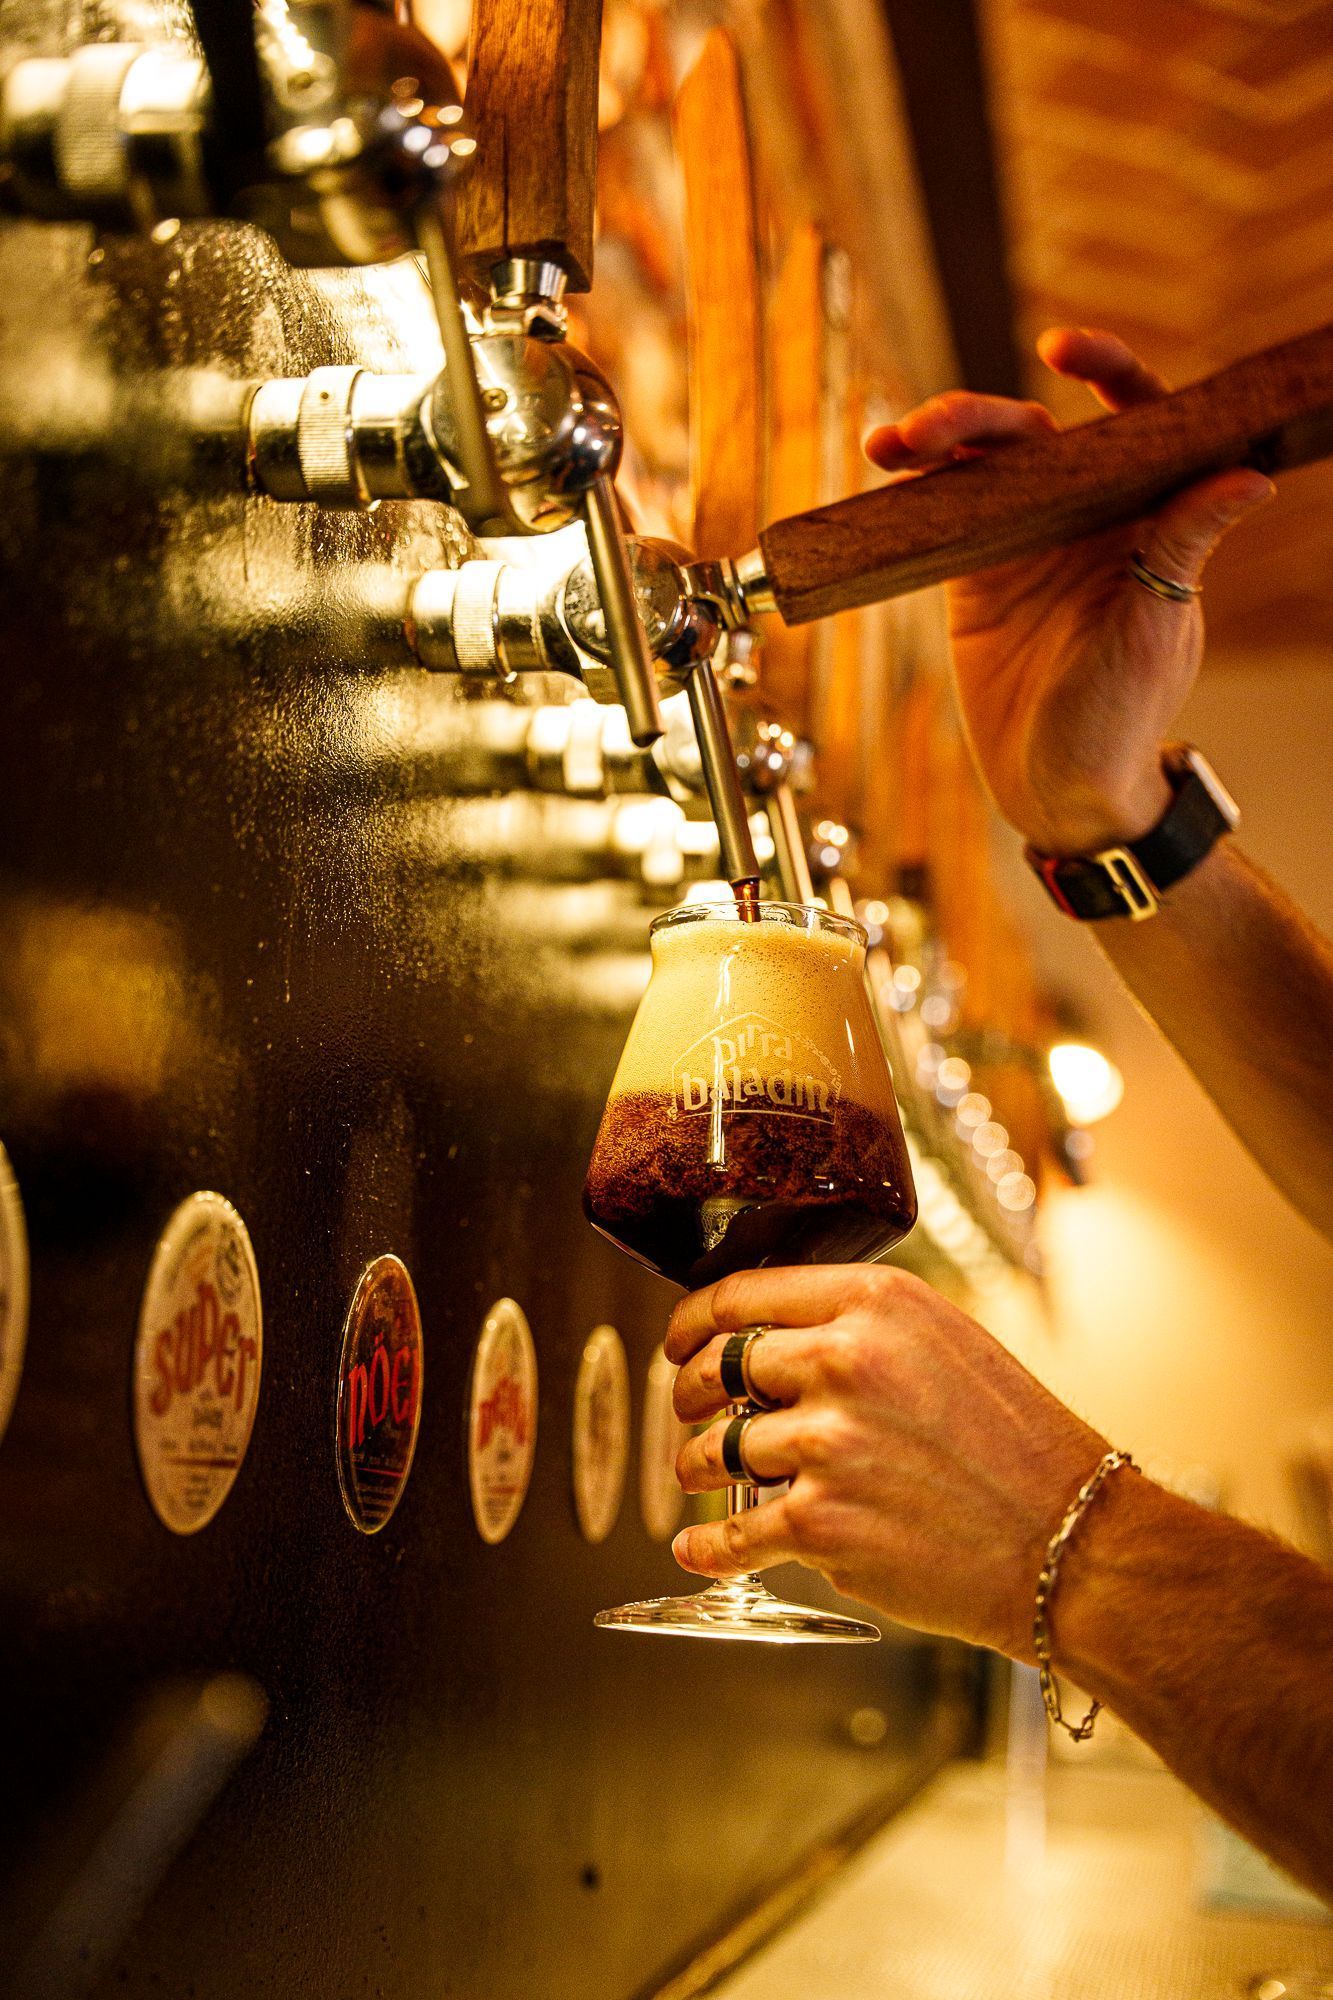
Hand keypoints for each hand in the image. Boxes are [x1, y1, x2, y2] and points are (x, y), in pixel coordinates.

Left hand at [665, 1265, 1107, 1659]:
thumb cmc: (1019, 1446)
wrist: (1071, 1540)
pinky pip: (733, 1531)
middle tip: (692, 1408)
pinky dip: (708, 1546)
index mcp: (874, 1304)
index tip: (681, 1339)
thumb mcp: (946, 1342)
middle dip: (692, 1392)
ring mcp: (827, 1444)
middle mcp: (844, 1361)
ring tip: (703, 1474)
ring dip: (698, 1467)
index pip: (744, 1294)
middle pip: (718, 1367)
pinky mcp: (821, 1523)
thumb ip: (863, 1329)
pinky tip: (700, 1547)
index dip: (694, 1320)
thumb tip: (779, 1341)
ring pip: (716, 1448)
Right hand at [863, 329, 1274, 855]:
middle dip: (979, 415)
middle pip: (1033, 433)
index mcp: (1142, 517)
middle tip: (934, 428)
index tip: (1063, 350)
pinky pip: (939, 513)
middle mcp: (1084, 517)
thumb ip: (1183, 546)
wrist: (1057, 789)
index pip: (1132, 420)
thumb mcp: (1156, 627)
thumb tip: (1250, 476)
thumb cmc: (1122, 717)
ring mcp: (1023, 542)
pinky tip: (885, 469)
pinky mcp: (972, 576)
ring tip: (895, 445)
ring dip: (936, 442)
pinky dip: (911, 488)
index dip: (1106, 371)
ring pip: (979, 465)